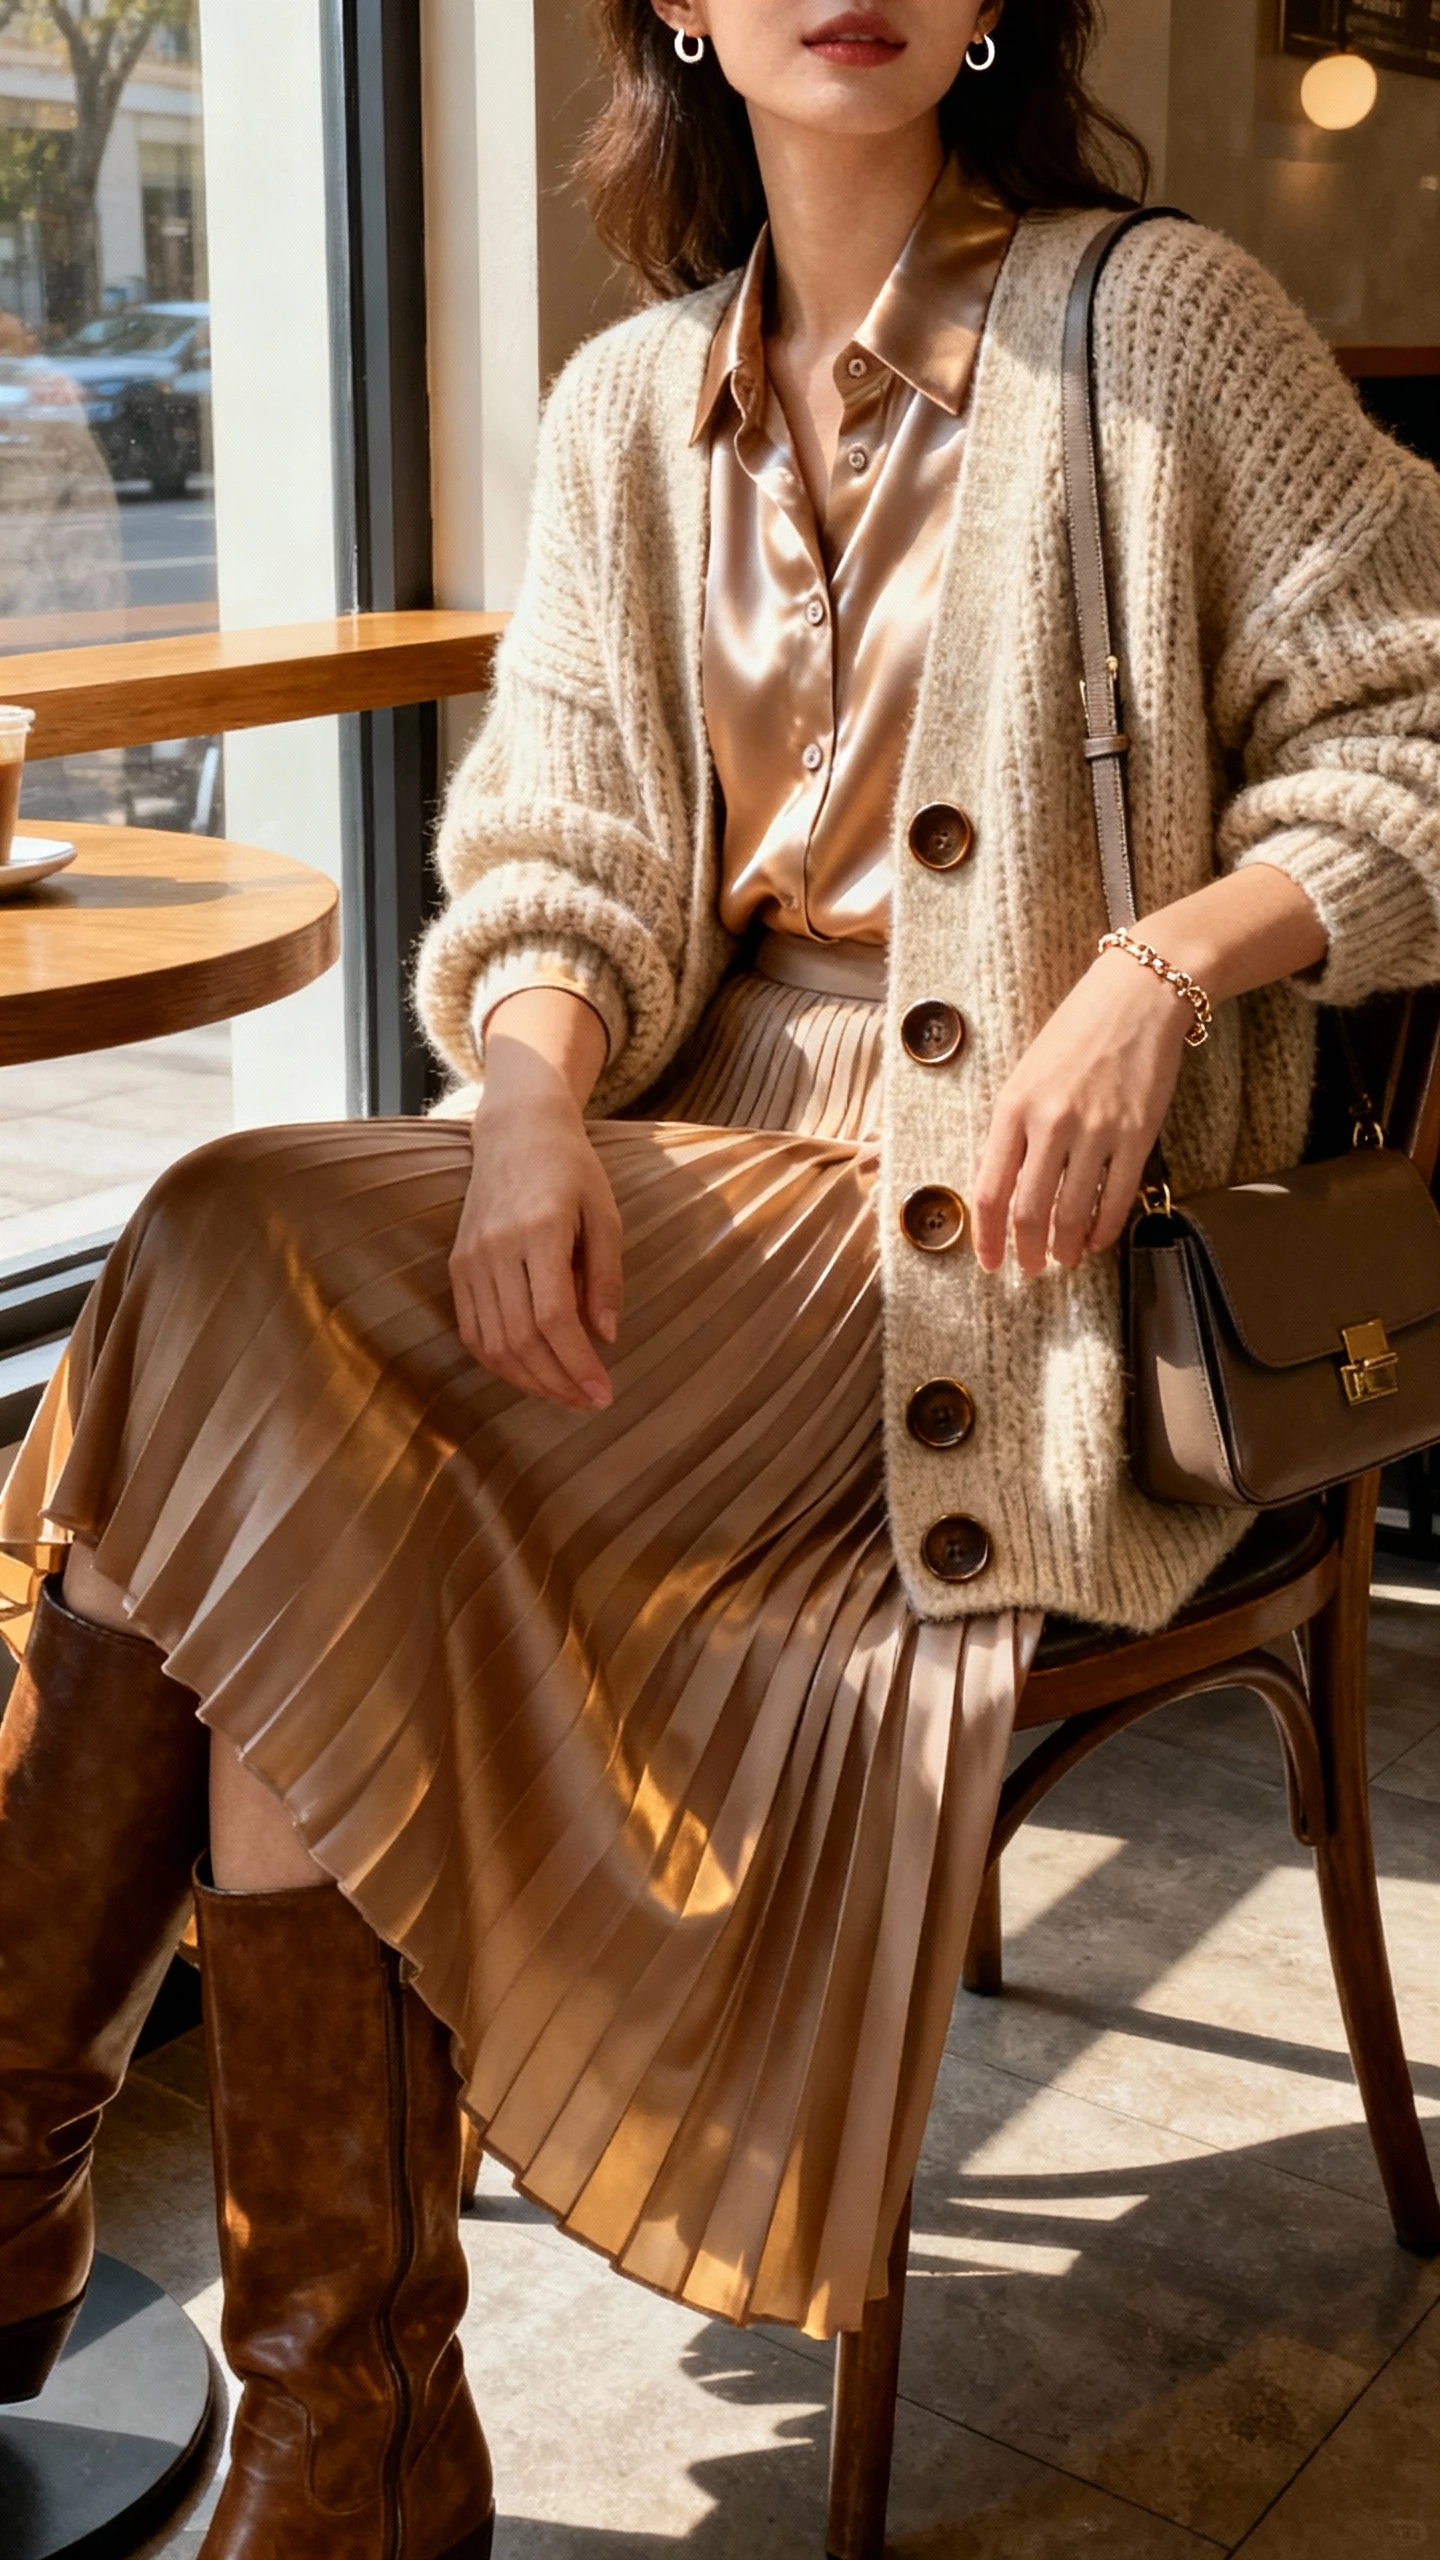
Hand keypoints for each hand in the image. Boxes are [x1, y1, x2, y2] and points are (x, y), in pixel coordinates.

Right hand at [449, 997, 620, 1410]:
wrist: (516, 1131)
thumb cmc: (571, 1169)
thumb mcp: (605, 1214)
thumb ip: (606, 1276)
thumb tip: (606, 1337)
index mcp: (539, 1231)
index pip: (553, 1317)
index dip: (577, 1364)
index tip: (604, 1392)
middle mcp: (496, 1247)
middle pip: (521, 1338)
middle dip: (557, 1381)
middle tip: (589, 1402)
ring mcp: (470, 1258)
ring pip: (492, 1342)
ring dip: (529, 1380)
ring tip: (564, 1395)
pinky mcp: (457, 1265)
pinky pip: (471, 1329)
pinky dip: (498, 1361)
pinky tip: (529, 1373)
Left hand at [970, 865, 1328, 1276]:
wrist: (1139, 994)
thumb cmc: (1077, 1031)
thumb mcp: (1026, 1074)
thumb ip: (1010, 1129)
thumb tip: (996, 1184)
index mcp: (1012, 1107)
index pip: (988, 1190)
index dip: (987, 1236)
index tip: (990, 1260)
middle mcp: (1049, 1122)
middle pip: (1028, 1211)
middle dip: (1026, 1250)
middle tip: (1029, 1268)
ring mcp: (1095, 1130)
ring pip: (1073, 1212)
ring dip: (1066, 1246)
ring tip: (1065, 1260)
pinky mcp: (1137, 1134)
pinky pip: (1117, 1197)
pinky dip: (1106, 1228)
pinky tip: (1100, 1240)